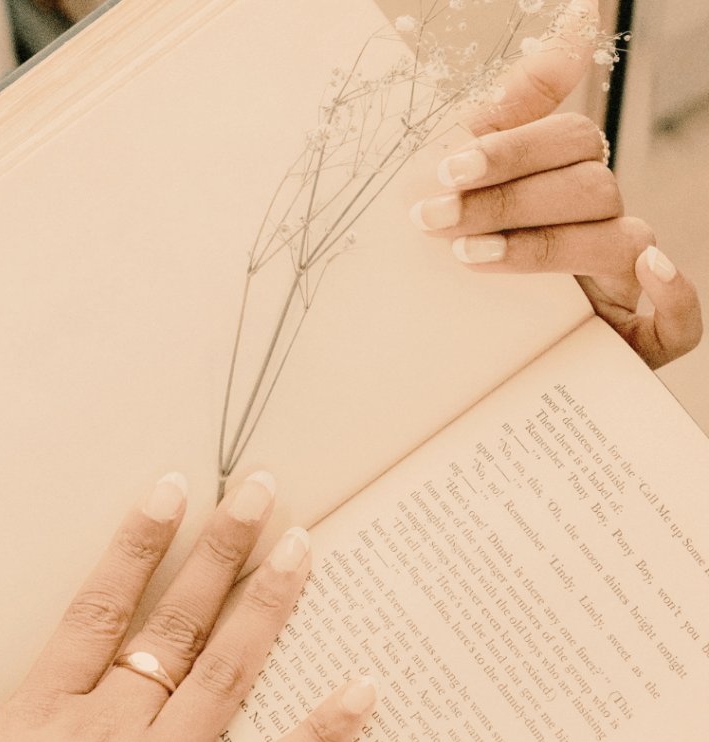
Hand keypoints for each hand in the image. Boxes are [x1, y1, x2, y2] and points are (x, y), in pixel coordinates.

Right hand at [0, 472, 376, 741]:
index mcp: (48, 712)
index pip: (101, 605)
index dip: (138, 543)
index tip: (171, 492)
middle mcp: (111, 728)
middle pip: (174, 623)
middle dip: (219, 551)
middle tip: (257, 495)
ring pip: (223, 673)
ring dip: (264, 606)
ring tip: (300, 550)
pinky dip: (319, 731)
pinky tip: (360, 691)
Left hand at [409, 0, 701, 369]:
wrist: (424, 347)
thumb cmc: (453, 250)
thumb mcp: (467, 178)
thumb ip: (518, 101)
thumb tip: (580, 15)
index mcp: (567, 181)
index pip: (568, 140)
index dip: (512, 148)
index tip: (447, 166)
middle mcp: (600, 223)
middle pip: (589, 186)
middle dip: (507, 198)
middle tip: (436, 217)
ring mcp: (618, 280)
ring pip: (620, 243)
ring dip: (546, 245)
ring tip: (469, 257)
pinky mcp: (630, 338)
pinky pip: (678, 324)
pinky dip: (675, 297)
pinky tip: (646, 272)